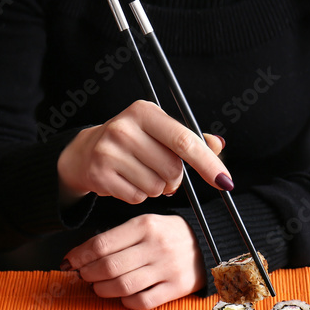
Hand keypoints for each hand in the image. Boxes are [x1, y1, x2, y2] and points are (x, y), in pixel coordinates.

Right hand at [57, 100, 228, 205]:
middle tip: (162, 173)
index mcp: (144, 111)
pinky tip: (127, 182)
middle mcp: (125, 127)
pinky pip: (137, 198)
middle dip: (174, 179)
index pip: (183, 140)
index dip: (207, 163)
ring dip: (156, 188)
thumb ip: (189, 138)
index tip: (225, 181)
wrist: (84, 153)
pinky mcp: (100, 174)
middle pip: (172, 168)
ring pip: (156, 187)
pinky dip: (138, 196)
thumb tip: (218, 145)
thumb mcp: (158, 132)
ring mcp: (109, 151)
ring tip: (140, 175)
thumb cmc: (131, 142)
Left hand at [62, 214, 205, 309]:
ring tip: (99, 287)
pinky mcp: (177, 288)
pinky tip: (122, 296)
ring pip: (122, 286)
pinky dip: (125, 301)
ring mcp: (167, 268)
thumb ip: (119, 237)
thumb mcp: (146, 224)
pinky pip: (142, 301)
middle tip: (83, 275)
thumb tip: (83, 256)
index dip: (79, 256)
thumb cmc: (169, 235)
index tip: (69, 262)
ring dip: (102, 290)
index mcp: (145, 225)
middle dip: (88, 274)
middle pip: (108, 267)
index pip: (102, 244)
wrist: (208, 244)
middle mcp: (156, 246)